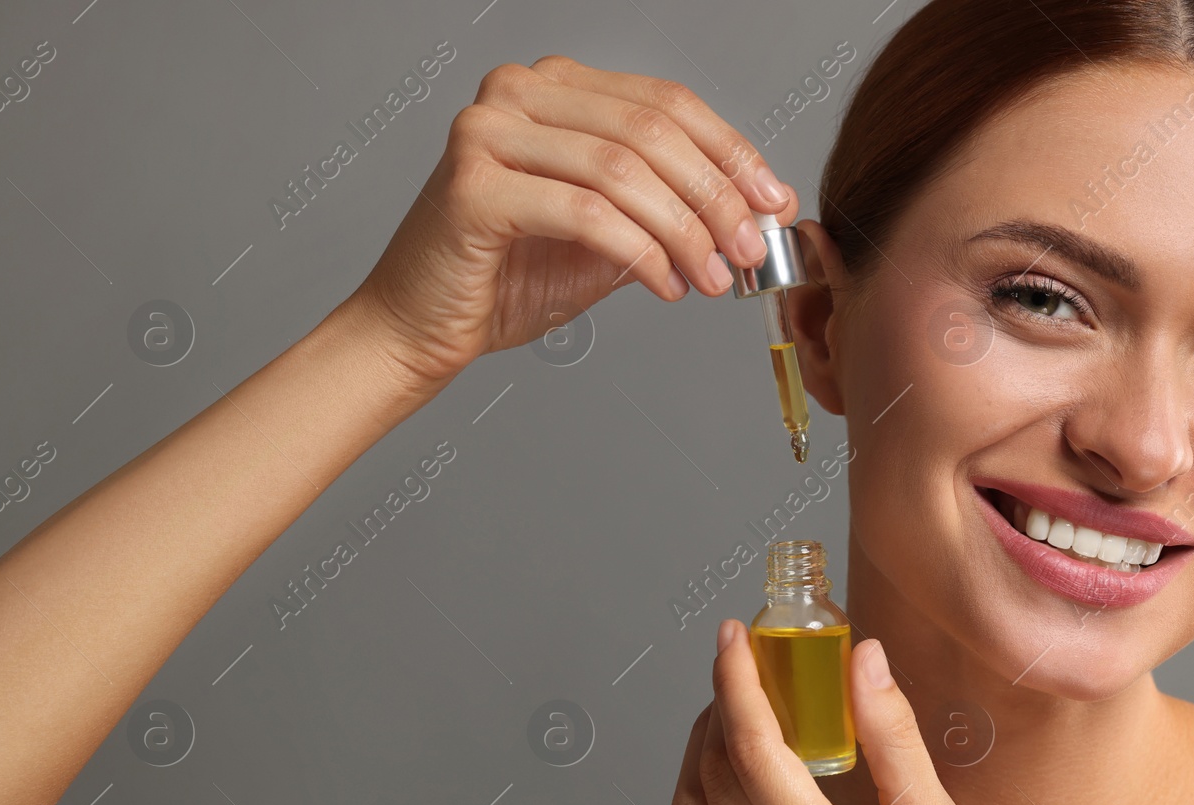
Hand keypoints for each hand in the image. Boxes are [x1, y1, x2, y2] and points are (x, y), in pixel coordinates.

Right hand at [343, 54, 798, 385]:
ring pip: (623, 172)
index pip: (665, 103)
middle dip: (715, 197)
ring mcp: (488, 133)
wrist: (420, 327)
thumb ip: (667, 212)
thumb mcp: (608, 236)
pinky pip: (586, 213)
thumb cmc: (506, 279)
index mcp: (554, 88)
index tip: (773, 202)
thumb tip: (753, 212)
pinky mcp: (474, 186)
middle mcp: (517, 93)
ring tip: (712, 278)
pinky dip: (639, 253)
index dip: (730, 153)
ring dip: (684, 231)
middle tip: (750, 250)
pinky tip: (664, 284)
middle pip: (650, 132)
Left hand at [671, 619, 1066, 804]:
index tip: (733, 633)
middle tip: (749, 662)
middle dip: (721, 705)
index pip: (753, 753)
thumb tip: (864, 657)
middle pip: (712, 776)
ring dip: (704, 750)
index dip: (736, 681)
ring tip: (740, 707)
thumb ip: (894, 738)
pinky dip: (708, 800)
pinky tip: (743, 774)